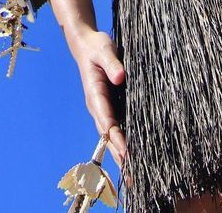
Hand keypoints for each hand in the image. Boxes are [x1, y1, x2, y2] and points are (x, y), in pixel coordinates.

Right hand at [65, 26, 126, 168]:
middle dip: (119, 155)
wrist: (86, 44)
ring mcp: (103, 108)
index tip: (126, 153)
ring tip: (134, 174)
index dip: (116, 139)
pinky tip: (134, 152)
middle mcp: (98, 106)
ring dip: (121, 153)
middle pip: (108, 135)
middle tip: (132, 176)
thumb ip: (112, 63)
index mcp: (95, 95)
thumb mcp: (104, 50)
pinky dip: (124, 141)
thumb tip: (120, 77)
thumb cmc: (96, 46)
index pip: (106, 122)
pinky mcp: (110, 105)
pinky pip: (117, 127)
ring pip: (112, 135)